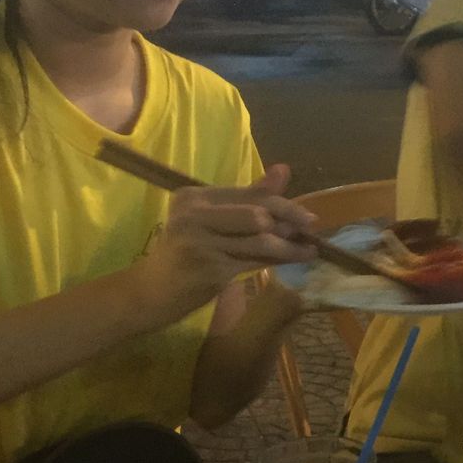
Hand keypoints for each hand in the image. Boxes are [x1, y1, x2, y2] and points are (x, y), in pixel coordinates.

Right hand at [133, 164, 316, 322]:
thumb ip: (248, 198)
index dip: (283, 204)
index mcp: (194, 196)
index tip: (306, 215)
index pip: (249, 195)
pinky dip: (278, 260)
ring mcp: (200, 241)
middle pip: (258, 213)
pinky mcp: (209, 268)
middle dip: (290, 221)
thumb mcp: (210, 221)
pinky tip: (294, 261)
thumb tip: (283, 170)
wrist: (150, 293)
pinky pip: (255, 261)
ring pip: (260, 240)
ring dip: (290, 246)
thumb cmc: (184, 254)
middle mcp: (193, 214)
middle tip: (312, 229)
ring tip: (310, 249)